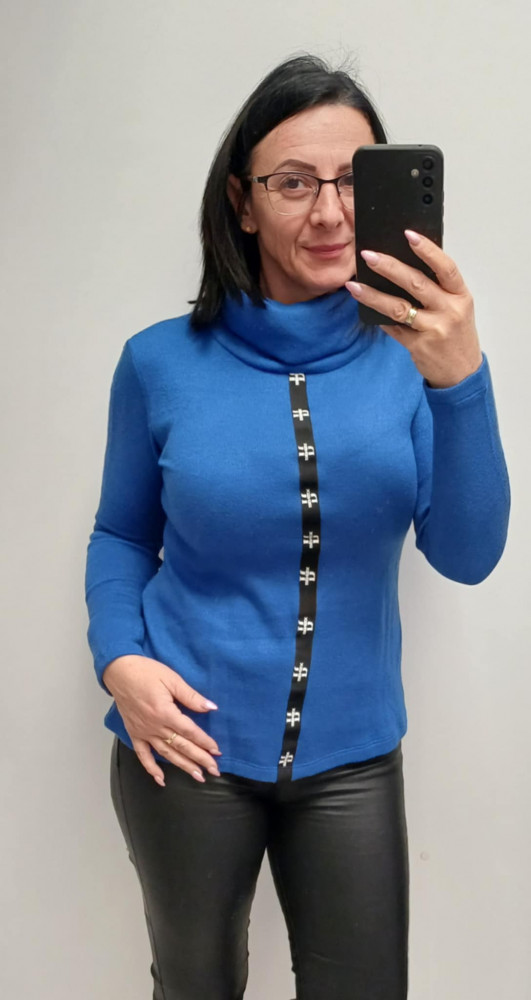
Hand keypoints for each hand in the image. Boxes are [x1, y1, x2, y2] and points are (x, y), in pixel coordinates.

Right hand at [103, 655, 221, 785]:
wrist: (119, 671)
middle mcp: (154, 726)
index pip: (189, 731)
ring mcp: (143, 732)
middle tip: (214, 770)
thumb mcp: (172, 679)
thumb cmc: (146, 672)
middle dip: (199, 759)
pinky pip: (142, 755)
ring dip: (182, 766)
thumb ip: (191, 696)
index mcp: (165, 712)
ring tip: (197, 776)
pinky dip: (151, 769)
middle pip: (181, 746)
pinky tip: (161, 779)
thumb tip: (211, 707)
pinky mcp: (134, 733)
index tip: (217, 751)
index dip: (204, 742)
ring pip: (166, 754)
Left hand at [345, 230, 482, 387]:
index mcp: (461, 295)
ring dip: (373, 295)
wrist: (462, 373)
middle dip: (389, 267)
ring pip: (399, 307)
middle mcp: (450, 311)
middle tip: (368, 255)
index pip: (445, 267)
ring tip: (353, 285)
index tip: (408, 234)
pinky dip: (378, 317)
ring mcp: (434, 329)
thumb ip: (437, 289)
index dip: (427, 249)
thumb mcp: (456, 308)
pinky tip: (363, 307)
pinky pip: (393, 328)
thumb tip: (399, 266)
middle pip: (416, 283)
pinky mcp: (419, 346)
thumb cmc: (456, 334)